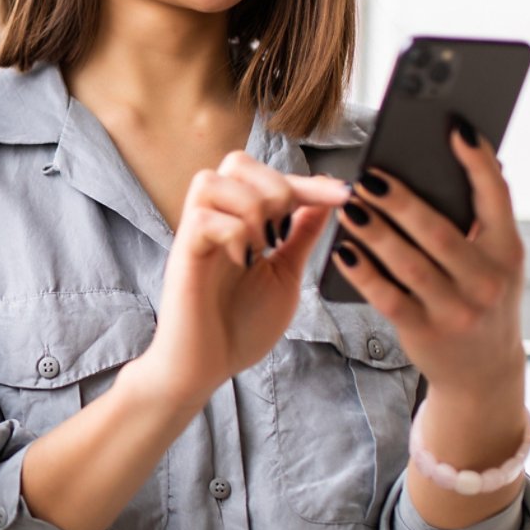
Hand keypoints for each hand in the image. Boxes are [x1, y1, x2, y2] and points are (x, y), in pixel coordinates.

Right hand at [125, 151, 350, 416]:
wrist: (206, 368)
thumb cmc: (240, 326)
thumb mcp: (285, 275)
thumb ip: (300, 236)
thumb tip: (326, 201)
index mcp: (241, 221)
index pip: (272, 178)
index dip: (311, 182)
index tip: (346, 193)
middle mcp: (215, 220)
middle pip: (236, 161)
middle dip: (274, 187)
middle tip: (284, 230)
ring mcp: (196, 235)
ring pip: (212, 180)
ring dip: (250, 207)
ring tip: (263, 245)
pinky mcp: (183, 254)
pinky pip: (203, 218)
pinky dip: (233, 232)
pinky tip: (244, 259)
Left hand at [328, 117, 527, 401]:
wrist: (485, 373)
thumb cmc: (482, 298)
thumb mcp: (497, 262)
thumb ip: (482, 219)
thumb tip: (462, 157)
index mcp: (509, 252)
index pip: (497, 198)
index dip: (478, 162)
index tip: (454, 129)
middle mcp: (488, 281)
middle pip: (439, 233)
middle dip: (402, 202)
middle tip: (370, 176)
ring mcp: (457, 310)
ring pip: (409, 263)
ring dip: (375, 232)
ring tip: (349, 205)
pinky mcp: (425, 332)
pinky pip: (387, 297)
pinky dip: (363, 272)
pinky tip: (343, 249)